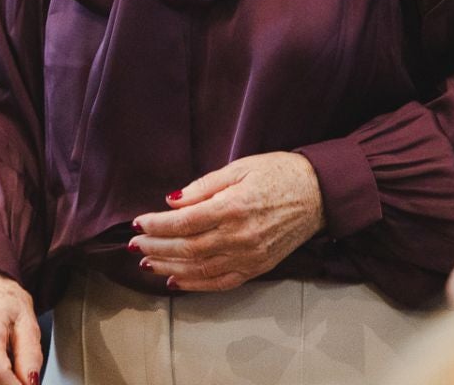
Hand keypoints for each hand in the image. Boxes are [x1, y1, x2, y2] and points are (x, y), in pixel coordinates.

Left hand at [130, 152, 324, 292]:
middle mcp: (240, 237)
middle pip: (187, 249)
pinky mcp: (258, 268)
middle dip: (156, 248)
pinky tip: (176, 281)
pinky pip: (221, 282)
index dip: (156, 225)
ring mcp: (250, 256)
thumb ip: (203, 187)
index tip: (137, 223)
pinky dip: (196, 285)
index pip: (183, 222)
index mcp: (233, 207)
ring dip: (169, 268)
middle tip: (135, 246)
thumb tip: (172, 201)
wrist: (319, 194)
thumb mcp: (238, 167)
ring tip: (147, 264)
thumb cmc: (278, 173)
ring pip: (200, 270)